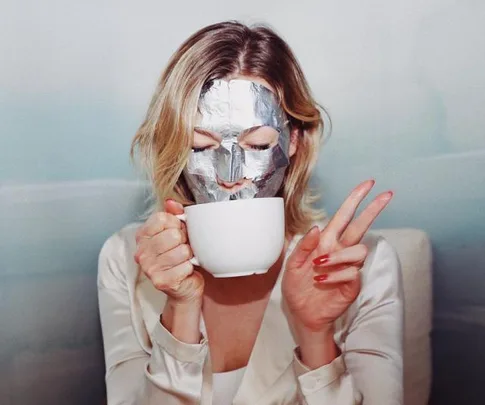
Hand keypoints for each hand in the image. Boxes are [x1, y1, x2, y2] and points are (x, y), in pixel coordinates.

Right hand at [134, 199, 203, 303]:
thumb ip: (174, 214)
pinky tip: (184, 270)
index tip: (178, 231)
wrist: (184, 285)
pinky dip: (190, 268)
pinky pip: (185, 266)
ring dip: (188, 255)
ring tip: (184, 259)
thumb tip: (171, 202)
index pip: (162, 218)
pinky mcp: (160, 281)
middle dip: (184, 241)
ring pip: (182, 251)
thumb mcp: (177, 231)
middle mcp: (142, 252)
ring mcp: (149, 268)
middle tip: (183, 248)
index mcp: (143, 235)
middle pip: (173, 235)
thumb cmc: (180, 256)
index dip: (177, 224)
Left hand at [282, 180, 392, 335]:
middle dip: (373, 209)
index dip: (355, 200)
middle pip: (361, 227)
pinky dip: (336, 274)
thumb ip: (302, 246)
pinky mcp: (352, 285)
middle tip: (386, 195)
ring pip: (358, 251)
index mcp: (326, 242)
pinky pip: (351, 273)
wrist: (301, 313)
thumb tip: (317, 228)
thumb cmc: (297, 286)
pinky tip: (322, 280)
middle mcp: (340, 252)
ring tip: (319, 265)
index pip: (344, 217)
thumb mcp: (291, 264)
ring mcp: (348, 268)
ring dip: (338, 255)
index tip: (368, 184)